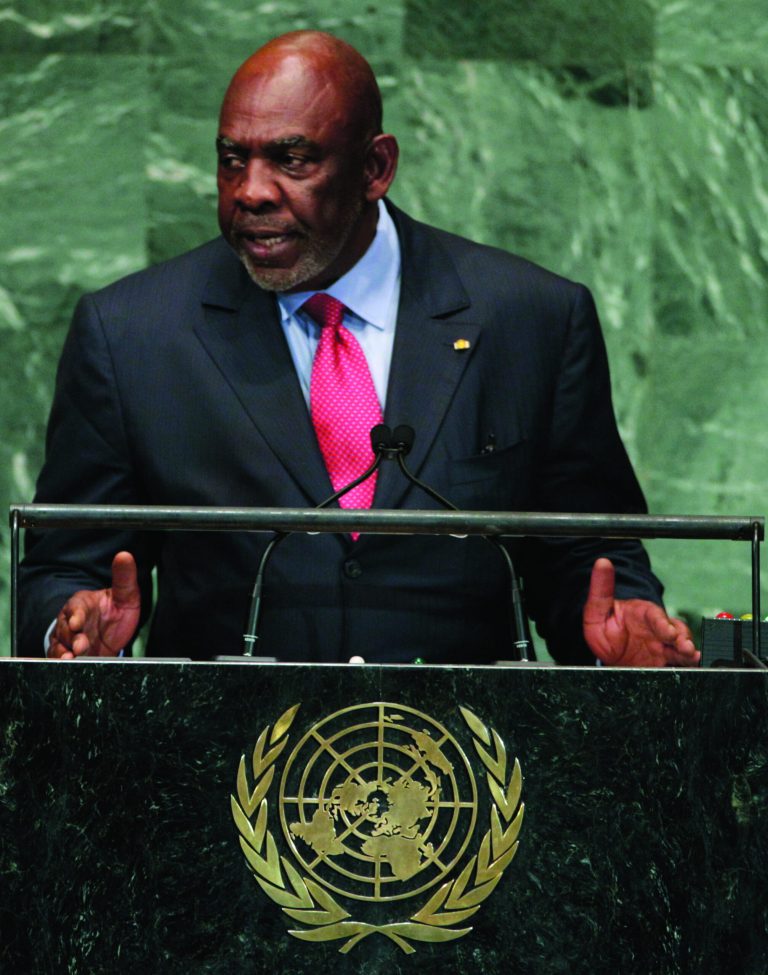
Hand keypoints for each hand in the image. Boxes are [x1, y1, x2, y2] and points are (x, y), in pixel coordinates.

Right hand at [48, 552, 140, 658]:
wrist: (111, 635)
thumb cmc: (115, 612)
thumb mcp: (125, 595)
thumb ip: (124, 578)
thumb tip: (125, 556)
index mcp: (82, 603)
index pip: (76, 607)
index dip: (76, 615)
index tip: (78, 622)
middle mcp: (70, 620)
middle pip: (66, 629)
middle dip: (73, 638)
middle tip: (81, 645)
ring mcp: (66, 638)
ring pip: (59, 644)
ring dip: (64, 652)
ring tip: (70, 658)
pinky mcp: (65, 653)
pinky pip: (57, 657)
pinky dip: (60, 662)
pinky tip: (67, 664)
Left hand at [583, 558, 699, 666]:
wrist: (607, 650)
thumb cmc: (604, 625)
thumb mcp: (597, 609)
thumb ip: (601, 588)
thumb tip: (602, 562)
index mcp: (643, 613)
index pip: (656, 616)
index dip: (663, 624)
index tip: (669, 632)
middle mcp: (657, 629)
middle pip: (675, 631)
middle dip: (682, 639)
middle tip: (686, 648)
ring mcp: (663, 646)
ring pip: (680, 647)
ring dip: (688, 653)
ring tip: (694, 659)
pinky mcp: (665, 661)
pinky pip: (679, 663)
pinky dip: (687, 666)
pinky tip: (693, 671)